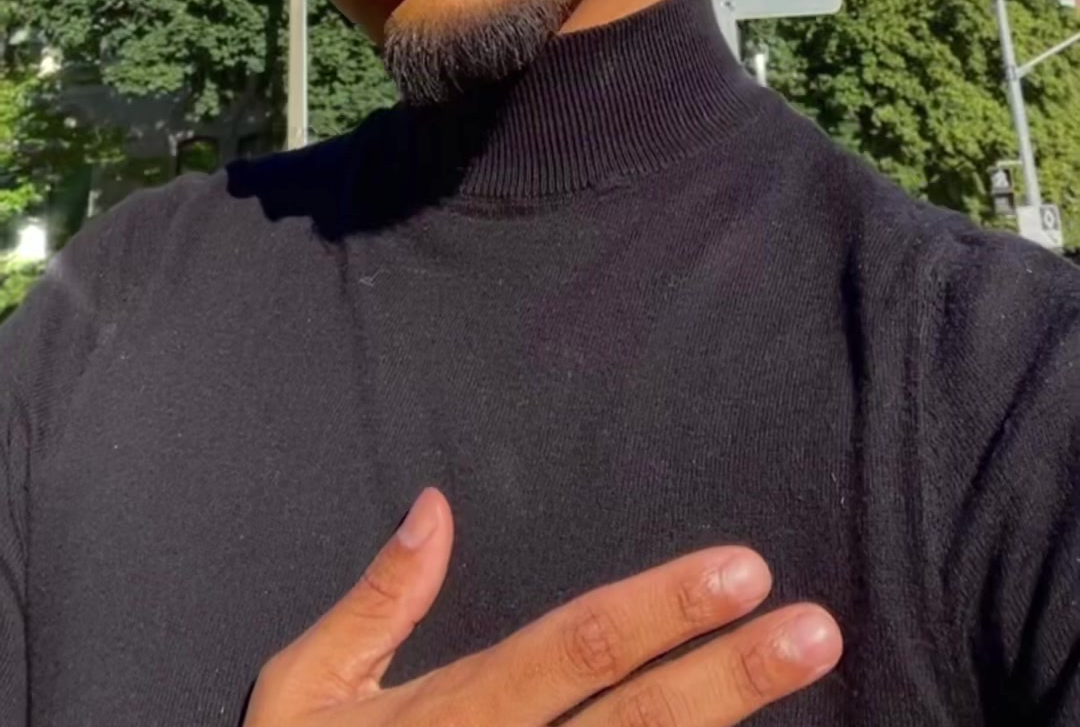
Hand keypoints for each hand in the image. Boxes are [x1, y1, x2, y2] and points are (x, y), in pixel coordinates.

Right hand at [246, 487, 841, 725]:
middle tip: (814, 629)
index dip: (659, 610)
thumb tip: (435, 506)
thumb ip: (376, 602)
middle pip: (634, 725)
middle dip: (729, 678)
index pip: (573, 651)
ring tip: (801, 678)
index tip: (744, 570)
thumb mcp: (303, 692)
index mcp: (450, 717)